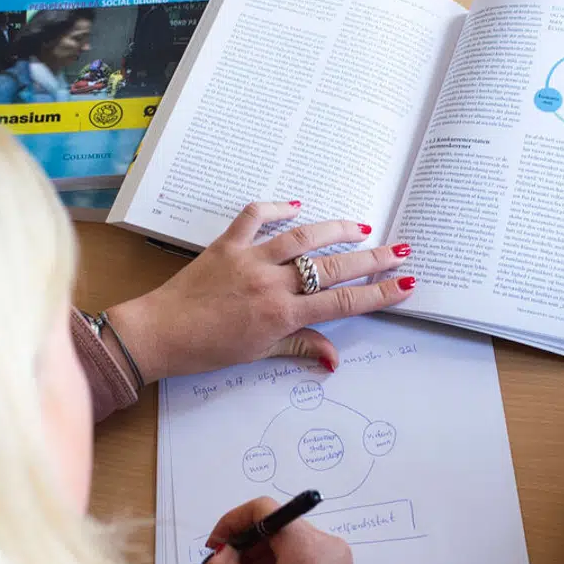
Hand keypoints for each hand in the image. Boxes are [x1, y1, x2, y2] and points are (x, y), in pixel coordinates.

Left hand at [103, 201, 413, 380]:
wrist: (159, 334)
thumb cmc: (206, 350)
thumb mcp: (258, 354)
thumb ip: (299, 347)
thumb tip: (334, 359)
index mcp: (282, 315)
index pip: (342, 302)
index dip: (378, 293)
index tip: (404, 284)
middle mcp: (271, 283)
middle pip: (332, 267)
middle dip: (372, 259)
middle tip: (399, 250)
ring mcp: (249, 259)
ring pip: (302, 237)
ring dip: (335, 229)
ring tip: (362, 225)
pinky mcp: (226, 245)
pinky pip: (254, 217)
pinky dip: (275, 207)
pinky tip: (296, 204)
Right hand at [202, 497, 377, 563]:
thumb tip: (220, 555)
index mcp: (304, 544)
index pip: (263, 507)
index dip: (232, 521)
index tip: (216, 547)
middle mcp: (326, 541)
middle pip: (277, 524)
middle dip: (247, 544)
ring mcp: (338, 557)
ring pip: (291, 541)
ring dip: (263, 556)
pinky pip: (306, 556)